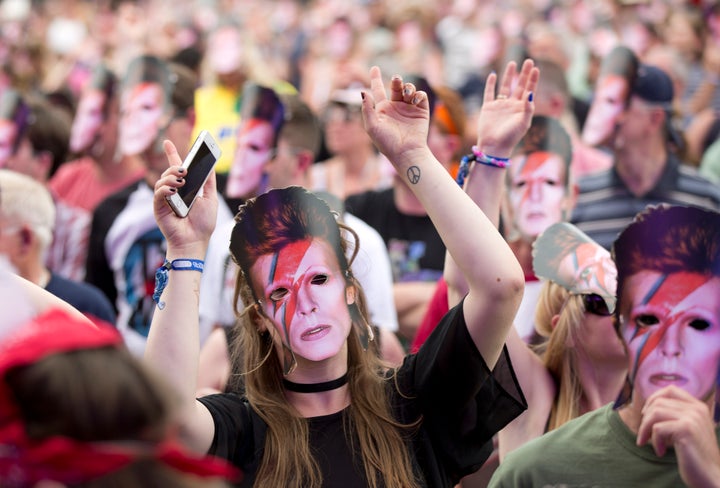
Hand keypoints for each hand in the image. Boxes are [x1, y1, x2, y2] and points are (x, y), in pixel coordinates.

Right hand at [153, 140, 217, 256]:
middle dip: (175, 166)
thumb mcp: (210, 198)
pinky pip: (158, 192)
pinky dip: (165, 188)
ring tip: (181, 182)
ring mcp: (165, 199)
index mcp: (186, 189)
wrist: (195, 241)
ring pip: (162, 179)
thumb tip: (210, 165)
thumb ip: (208, 182)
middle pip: (169, 171)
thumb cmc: (203, 223)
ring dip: (171, 177)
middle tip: (185, 170)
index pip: (177, 168)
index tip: (167, 142)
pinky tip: (174, 190)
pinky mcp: (158, 207)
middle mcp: (173, 192)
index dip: (172, 154)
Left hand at [361, 66, 430, 164]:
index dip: (376, 78)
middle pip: (396, 86)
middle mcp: (396, 107)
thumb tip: (363, 92)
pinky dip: (418, 94)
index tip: (374, 68)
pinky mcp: (421, 111)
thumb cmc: (386, 142)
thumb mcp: (372, 126)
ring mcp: (409, 108)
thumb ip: (367, 108)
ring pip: (409, 89)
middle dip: (397, 80)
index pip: (379, 90)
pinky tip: (414, 100)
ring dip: (408, 87)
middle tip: (396, 80)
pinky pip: (421, 96)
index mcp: (383, 109)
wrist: (405, 152)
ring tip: (407, 94)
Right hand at [475, 59, 538, 157]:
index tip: (536, 68)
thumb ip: (528, 108)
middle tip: (529, 60)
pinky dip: (490, 84)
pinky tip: (493, 75)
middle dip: (524, 73)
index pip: (529, 90)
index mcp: (522, 109)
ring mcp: (500, 106)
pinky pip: (489, 93)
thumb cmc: (510, 137)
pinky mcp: (488, 108)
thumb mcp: (523, 123)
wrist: (494, 146)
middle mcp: (512, 105)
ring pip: (505, 86)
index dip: (533, 79)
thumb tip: (531, 92)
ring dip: (509, 75)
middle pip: (519, 85)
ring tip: (512, 63)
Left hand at [637, 386, 719, 486]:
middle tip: (644, 434)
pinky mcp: (686, 429)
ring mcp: (692, 418)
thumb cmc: (694, 455)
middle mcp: (697, 409)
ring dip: (645, 429)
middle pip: (658, 402)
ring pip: (654, 413)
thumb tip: (647, 407)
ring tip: (647, 442)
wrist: (710, 476)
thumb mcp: (686, 429)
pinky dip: (654, 441)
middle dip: (645, 418)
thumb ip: (675, 415)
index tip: (645, 414)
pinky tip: (660, 452)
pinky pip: (658, 428)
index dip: (653, 399)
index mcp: (698, 407)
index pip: (670, 390)